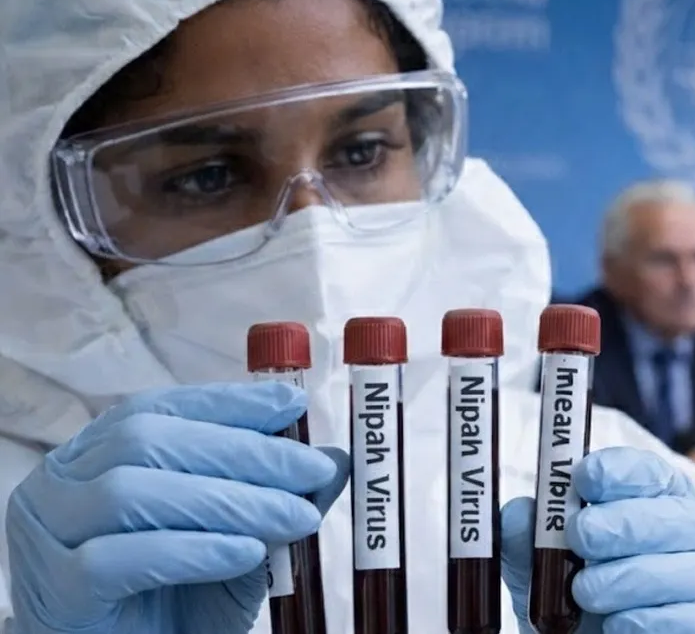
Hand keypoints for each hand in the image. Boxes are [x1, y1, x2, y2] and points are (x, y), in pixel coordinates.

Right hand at [6, 382, 349, 633]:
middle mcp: (60, 484)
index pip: (161, 409)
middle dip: (245, 452)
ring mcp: (46, 533)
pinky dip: (191, 550)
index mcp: (96, 456)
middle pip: (149, 441)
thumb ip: (276, 500)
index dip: (229, 403)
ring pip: (131, 491)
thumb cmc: (178, 605)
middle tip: (313, 470)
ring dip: (228, 500)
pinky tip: (245, 554)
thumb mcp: (240, 545)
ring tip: (296, 517)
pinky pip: (116, 559)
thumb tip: (334, 461)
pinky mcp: (53, 589)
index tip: (293, 404)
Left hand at [500, 447, 694, 632]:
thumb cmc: (590, 609)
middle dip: (624, 523)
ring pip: (690, 568)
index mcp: (663, 504)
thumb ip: (533, 543)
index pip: (653, 473)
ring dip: (632, 578)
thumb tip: (519, 514)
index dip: (620, 470)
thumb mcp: (552, 574)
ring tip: (588, 594)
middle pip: (678, 516)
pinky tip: (621, 625)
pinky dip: (656, 621)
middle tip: (581, 537)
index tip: (584, 478)